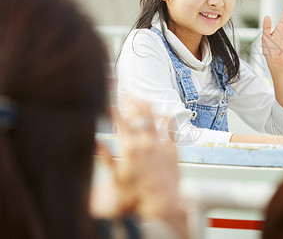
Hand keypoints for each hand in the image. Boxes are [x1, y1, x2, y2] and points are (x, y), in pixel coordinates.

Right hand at [91, 99, 182, 221]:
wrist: (162, 200)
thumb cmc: (137, 193)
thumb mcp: (116, 176)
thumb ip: (106, 157)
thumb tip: (95, 142)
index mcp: (130, 148)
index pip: (120, 122)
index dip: (114, 110)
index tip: (108, 104)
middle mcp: (145, 142)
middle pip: (138, 115)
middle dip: (130, 102)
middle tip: (125, 95)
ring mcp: (160, 144)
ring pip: (154, 117)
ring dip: (147, 107)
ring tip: (141, 99)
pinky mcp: (173, 149)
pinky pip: (170, 129)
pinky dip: (166, 119)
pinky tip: (163, 113)